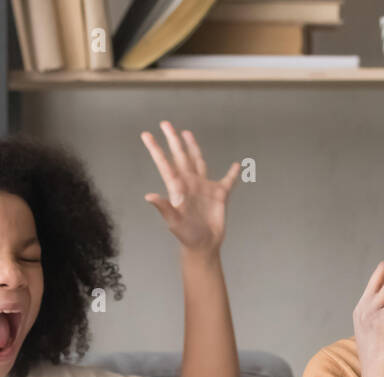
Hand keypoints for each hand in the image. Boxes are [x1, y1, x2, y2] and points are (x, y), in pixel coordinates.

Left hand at [140, 121, 237, 252]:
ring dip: (194, 147)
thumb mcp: (174, 222)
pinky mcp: (220, 195)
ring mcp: (205, 187)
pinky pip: (228, 181)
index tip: (146, 135)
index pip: (165, 164)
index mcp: (178, 187)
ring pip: (199, 161)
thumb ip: (164, 207)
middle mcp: (190, 183)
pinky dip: (233, 173)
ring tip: (187, 133)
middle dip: (173, 140)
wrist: (203, 246)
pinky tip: (236, 166)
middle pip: (181, 156)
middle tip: (165, 123)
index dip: (156, 149)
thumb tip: (149, 196)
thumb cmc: (187, 236)